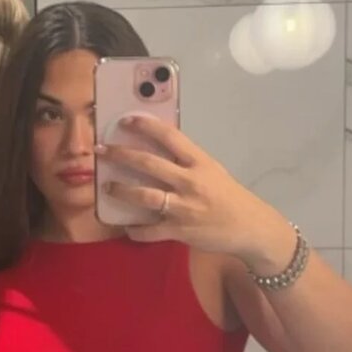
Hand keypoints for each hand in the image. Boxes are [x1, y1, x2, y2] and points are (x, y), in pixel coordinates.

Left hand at [97, 115, 295, 271]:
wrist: (250, 227)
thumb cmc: (229, 197)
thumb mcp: (212, 171)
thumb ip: (187, 162)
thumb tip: (158, 150)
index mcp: (199, 162)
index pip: (170, 137)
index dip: (146, 125)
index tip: (126, 120)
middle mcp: (190, 182)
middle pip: (149, 164)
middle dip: (121, 155)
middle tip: (101, 150)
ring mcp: (183, 207)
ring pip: (144, 196)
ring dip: (121, 191)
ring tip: (107, 187)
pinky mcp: (179, 230)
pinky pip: (149, 231)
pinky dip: (135, 230)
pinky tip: (126, 226)